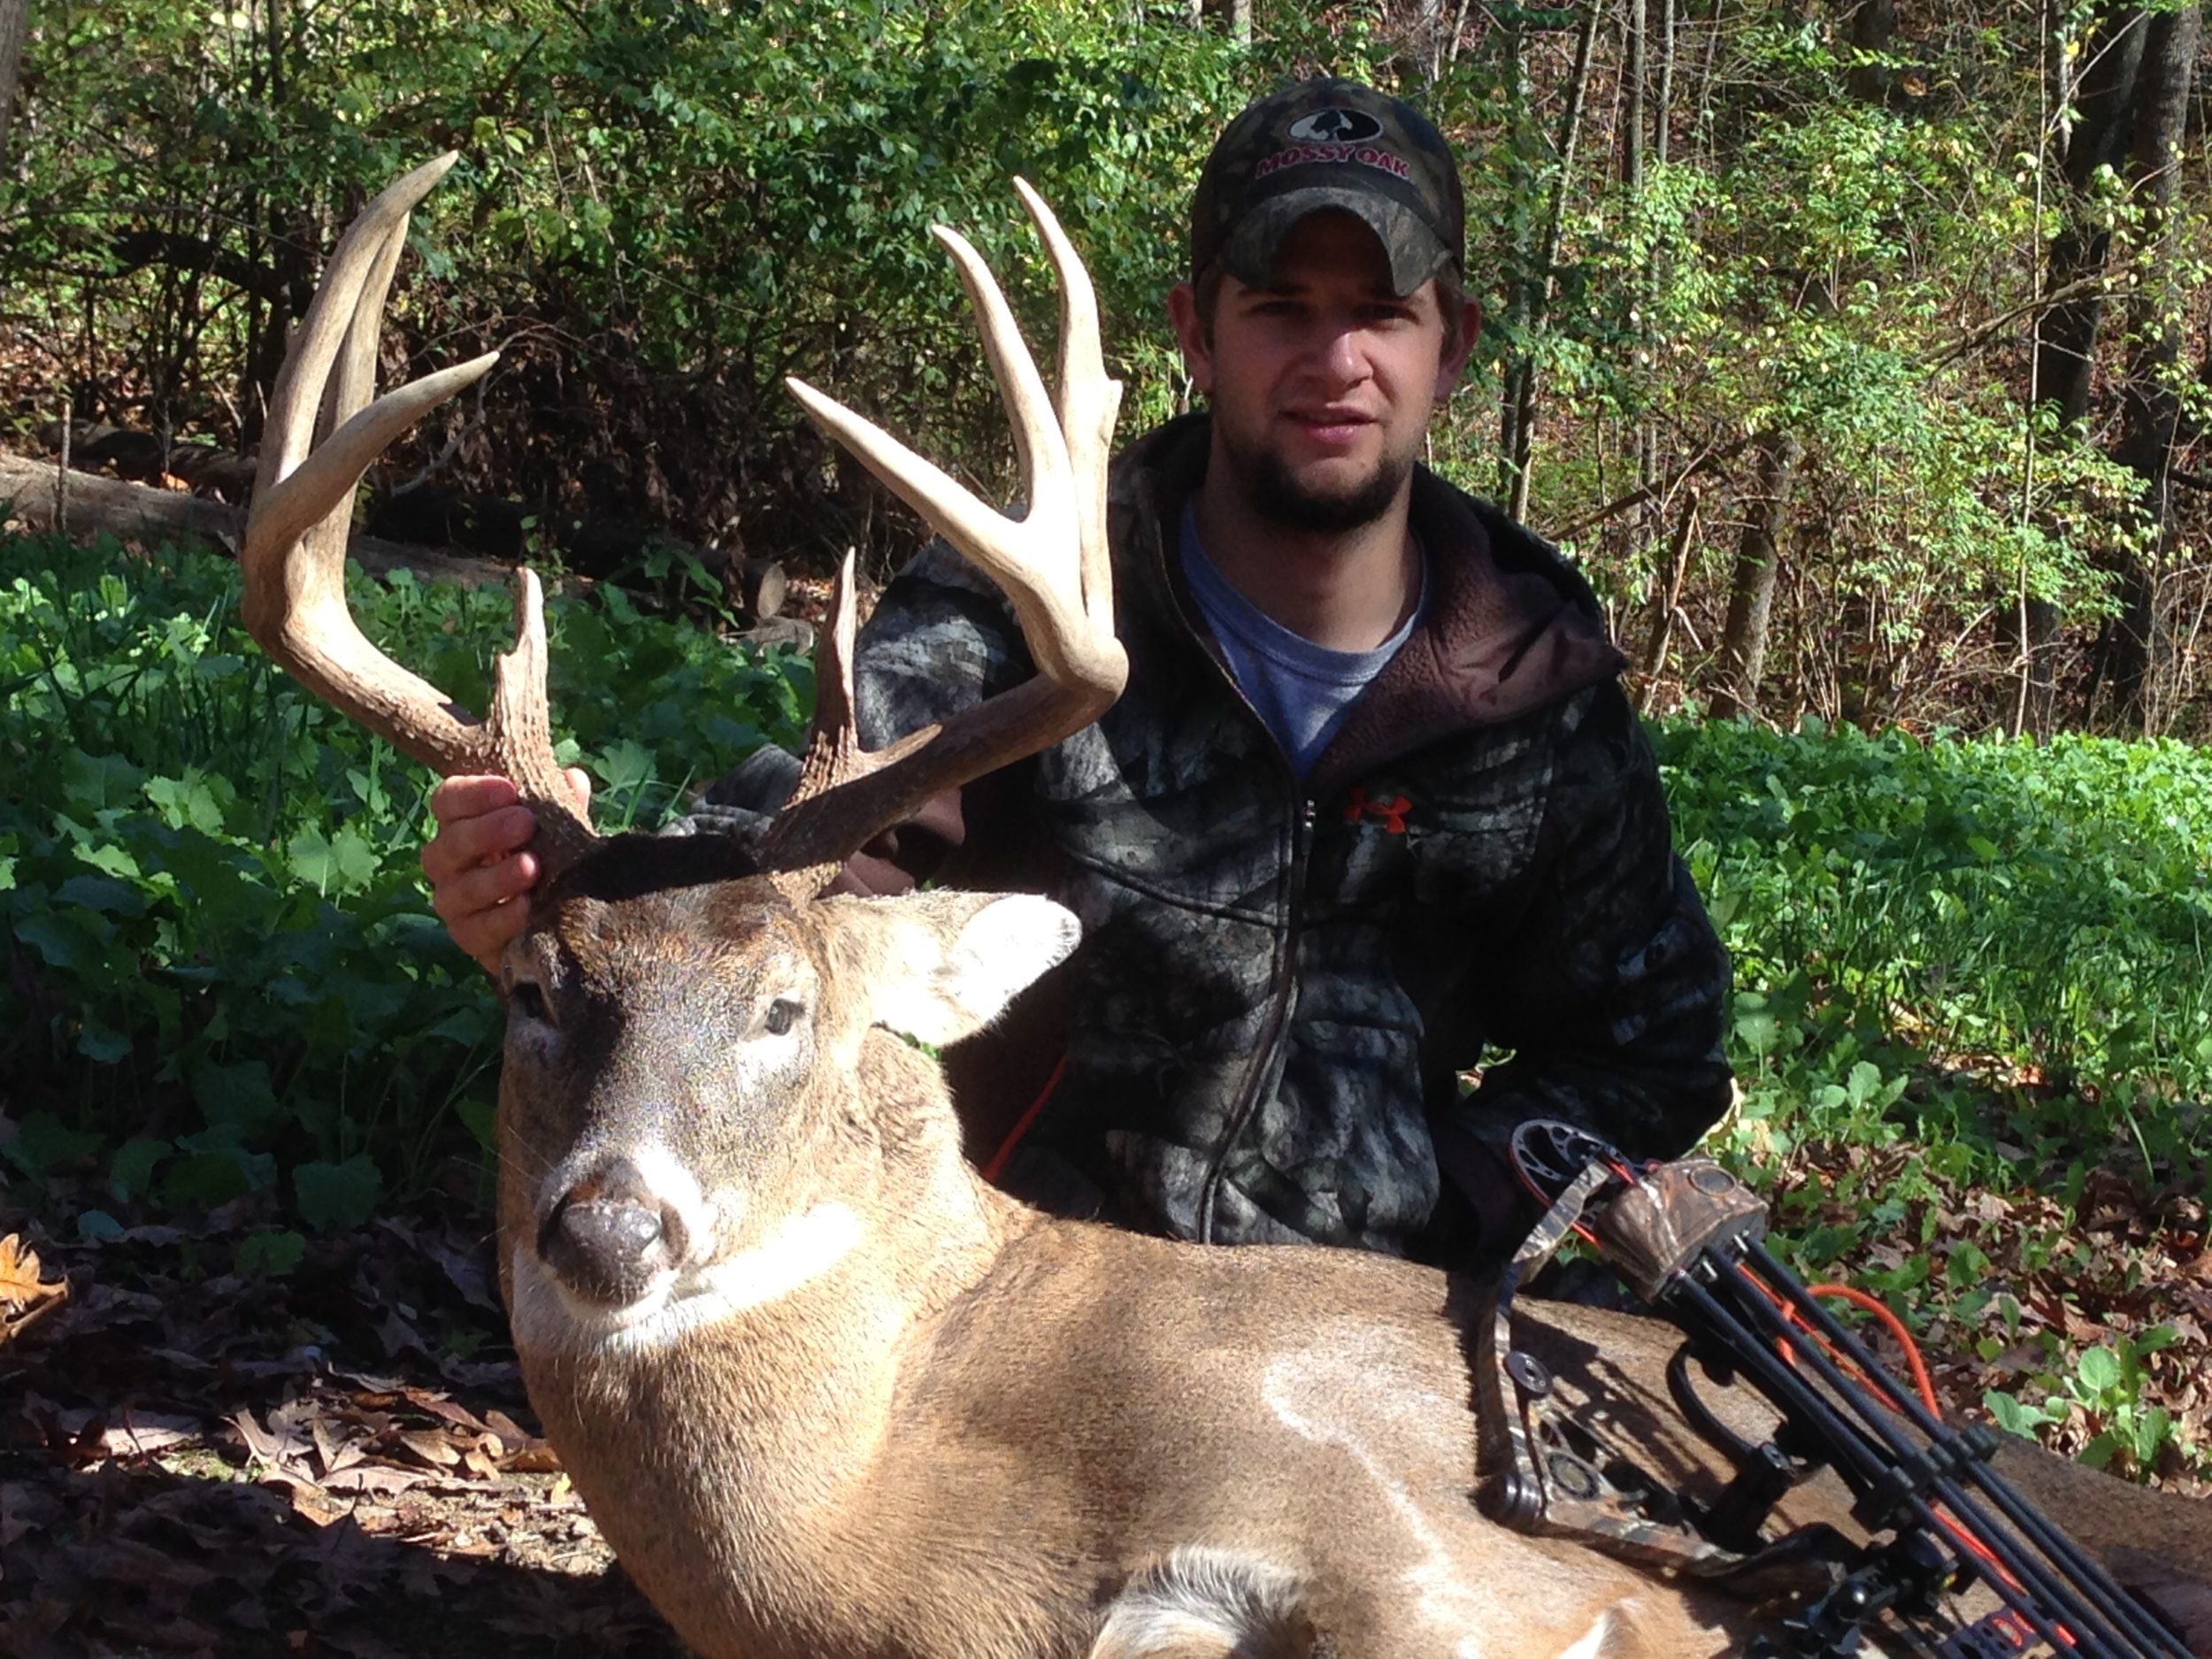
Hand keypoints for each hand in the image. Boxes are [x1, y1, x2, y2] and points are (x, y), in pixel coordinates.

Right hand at [421, 769, 591, 974]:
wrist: (552, 916)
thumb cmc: (546, 856)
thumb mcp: (556, 827)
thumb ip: (559, 804)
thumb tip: (573, 778)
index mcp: (461, 823)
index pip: (448, 800)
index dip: (474, 794)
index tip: (510, 791)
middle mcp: (447, 862)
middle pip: (449, 844)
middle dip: (487, 832)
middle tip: (526, 823)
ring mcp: (453, 902)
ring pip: (459, 889)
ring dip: (495, 877)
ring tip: (532, 866)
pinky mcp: (468, 938)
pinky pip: (475, 930)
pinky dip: (501, 919)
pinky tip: (527, 907)